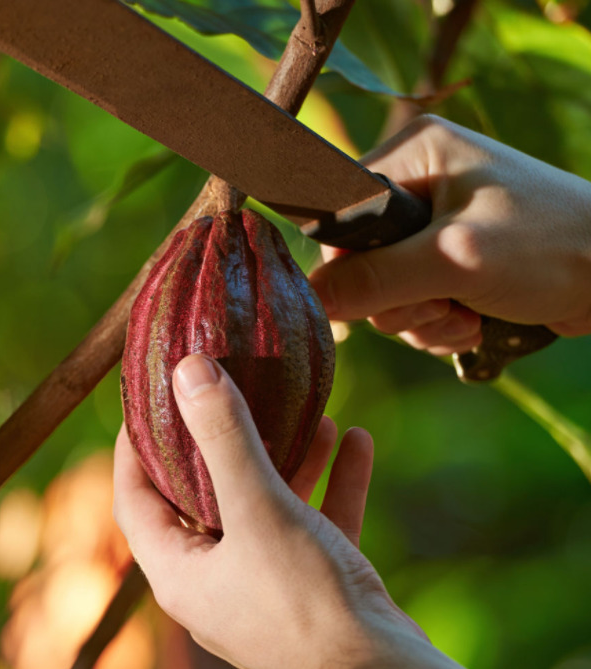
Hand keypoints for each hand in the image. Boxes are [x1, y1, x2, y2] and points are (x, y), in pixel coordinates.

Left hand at [112, 354, 424, 668]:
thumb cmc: (306, 603)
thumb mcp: (260, 508)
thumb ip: (224, 438)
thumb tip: (187, 370)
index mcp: (178, 573)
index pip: (134, 498)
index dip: (134, 445)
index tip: (148, 397)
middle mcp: (212, 585)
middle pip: (202, 499)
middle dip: (221, 443)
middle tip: (229, 391)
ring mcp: (263, 592)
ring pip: (265, 511)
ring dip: (284, 460)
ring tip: (308, 410)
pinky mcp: (314, 595)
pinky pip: (313, 528)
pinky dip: (329, 487)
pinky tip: (355, 440)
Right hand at [309, 115, 590, 354]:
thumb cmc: (550, 247)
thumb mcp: (455, 260)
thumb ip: (375, 279)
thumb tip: (310, 299)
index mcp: (413, 152)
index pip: (339, 218)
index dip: (350, 268)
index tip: (391, 290)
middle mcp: (418, 181)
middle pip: (359, 263)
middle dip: (398, 301)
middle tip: (444, 304)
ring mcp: (434, 225)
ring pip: (384, 292)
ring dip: (420, 320)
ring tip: (466, 315)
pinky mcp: (451, 260)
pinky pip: (412, 304)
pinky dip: (436, 324)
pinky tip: (472, 322)